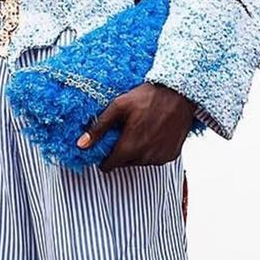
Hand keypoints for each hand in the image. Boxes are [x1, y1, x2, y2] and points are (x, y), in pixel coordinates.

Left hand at [76, 81, 197, 170]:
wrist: (179, 93)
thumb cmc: (148, 97)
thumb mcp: (118, 107)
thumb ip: (98, 128)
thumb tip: (81, 145)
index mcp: (129, 147)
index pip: (109, 165)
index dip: (104, 158)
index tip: (107, 147)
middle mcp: (145, 157)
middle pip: (124, 163)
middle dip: (121, 152)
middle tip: (126, 133)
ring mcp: (160, 157)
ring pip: (140, 162)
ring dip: (137, 152)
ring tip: (141, 130)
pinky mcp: (171, 155)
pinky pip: (155, 159)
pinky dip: (152, 151)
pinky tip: (154, 134)